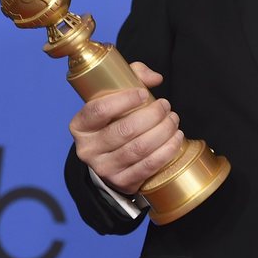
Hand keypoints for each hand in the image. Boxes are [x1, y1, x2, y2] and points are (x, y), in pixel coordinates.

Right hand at [69, 62, 183, 194]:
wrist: (113, 157)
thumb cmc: (116, 120)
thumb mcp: (116, 95)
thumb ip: (133, 76)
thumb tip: (155, 78)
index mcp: (80, 125)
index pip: (98, 110)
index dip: (124, 100)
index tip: (144, 93)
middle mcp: (87, 149)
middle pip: (124, 130)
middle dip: (152, 115)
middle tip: (166, 106)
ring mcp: (104, 168)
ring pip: (139, 148)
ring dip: (163, 131)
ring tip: (173, 120)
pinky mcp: (122, 181)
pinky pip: (148, 166)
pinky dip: (167, 150)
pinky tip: (176, 138)